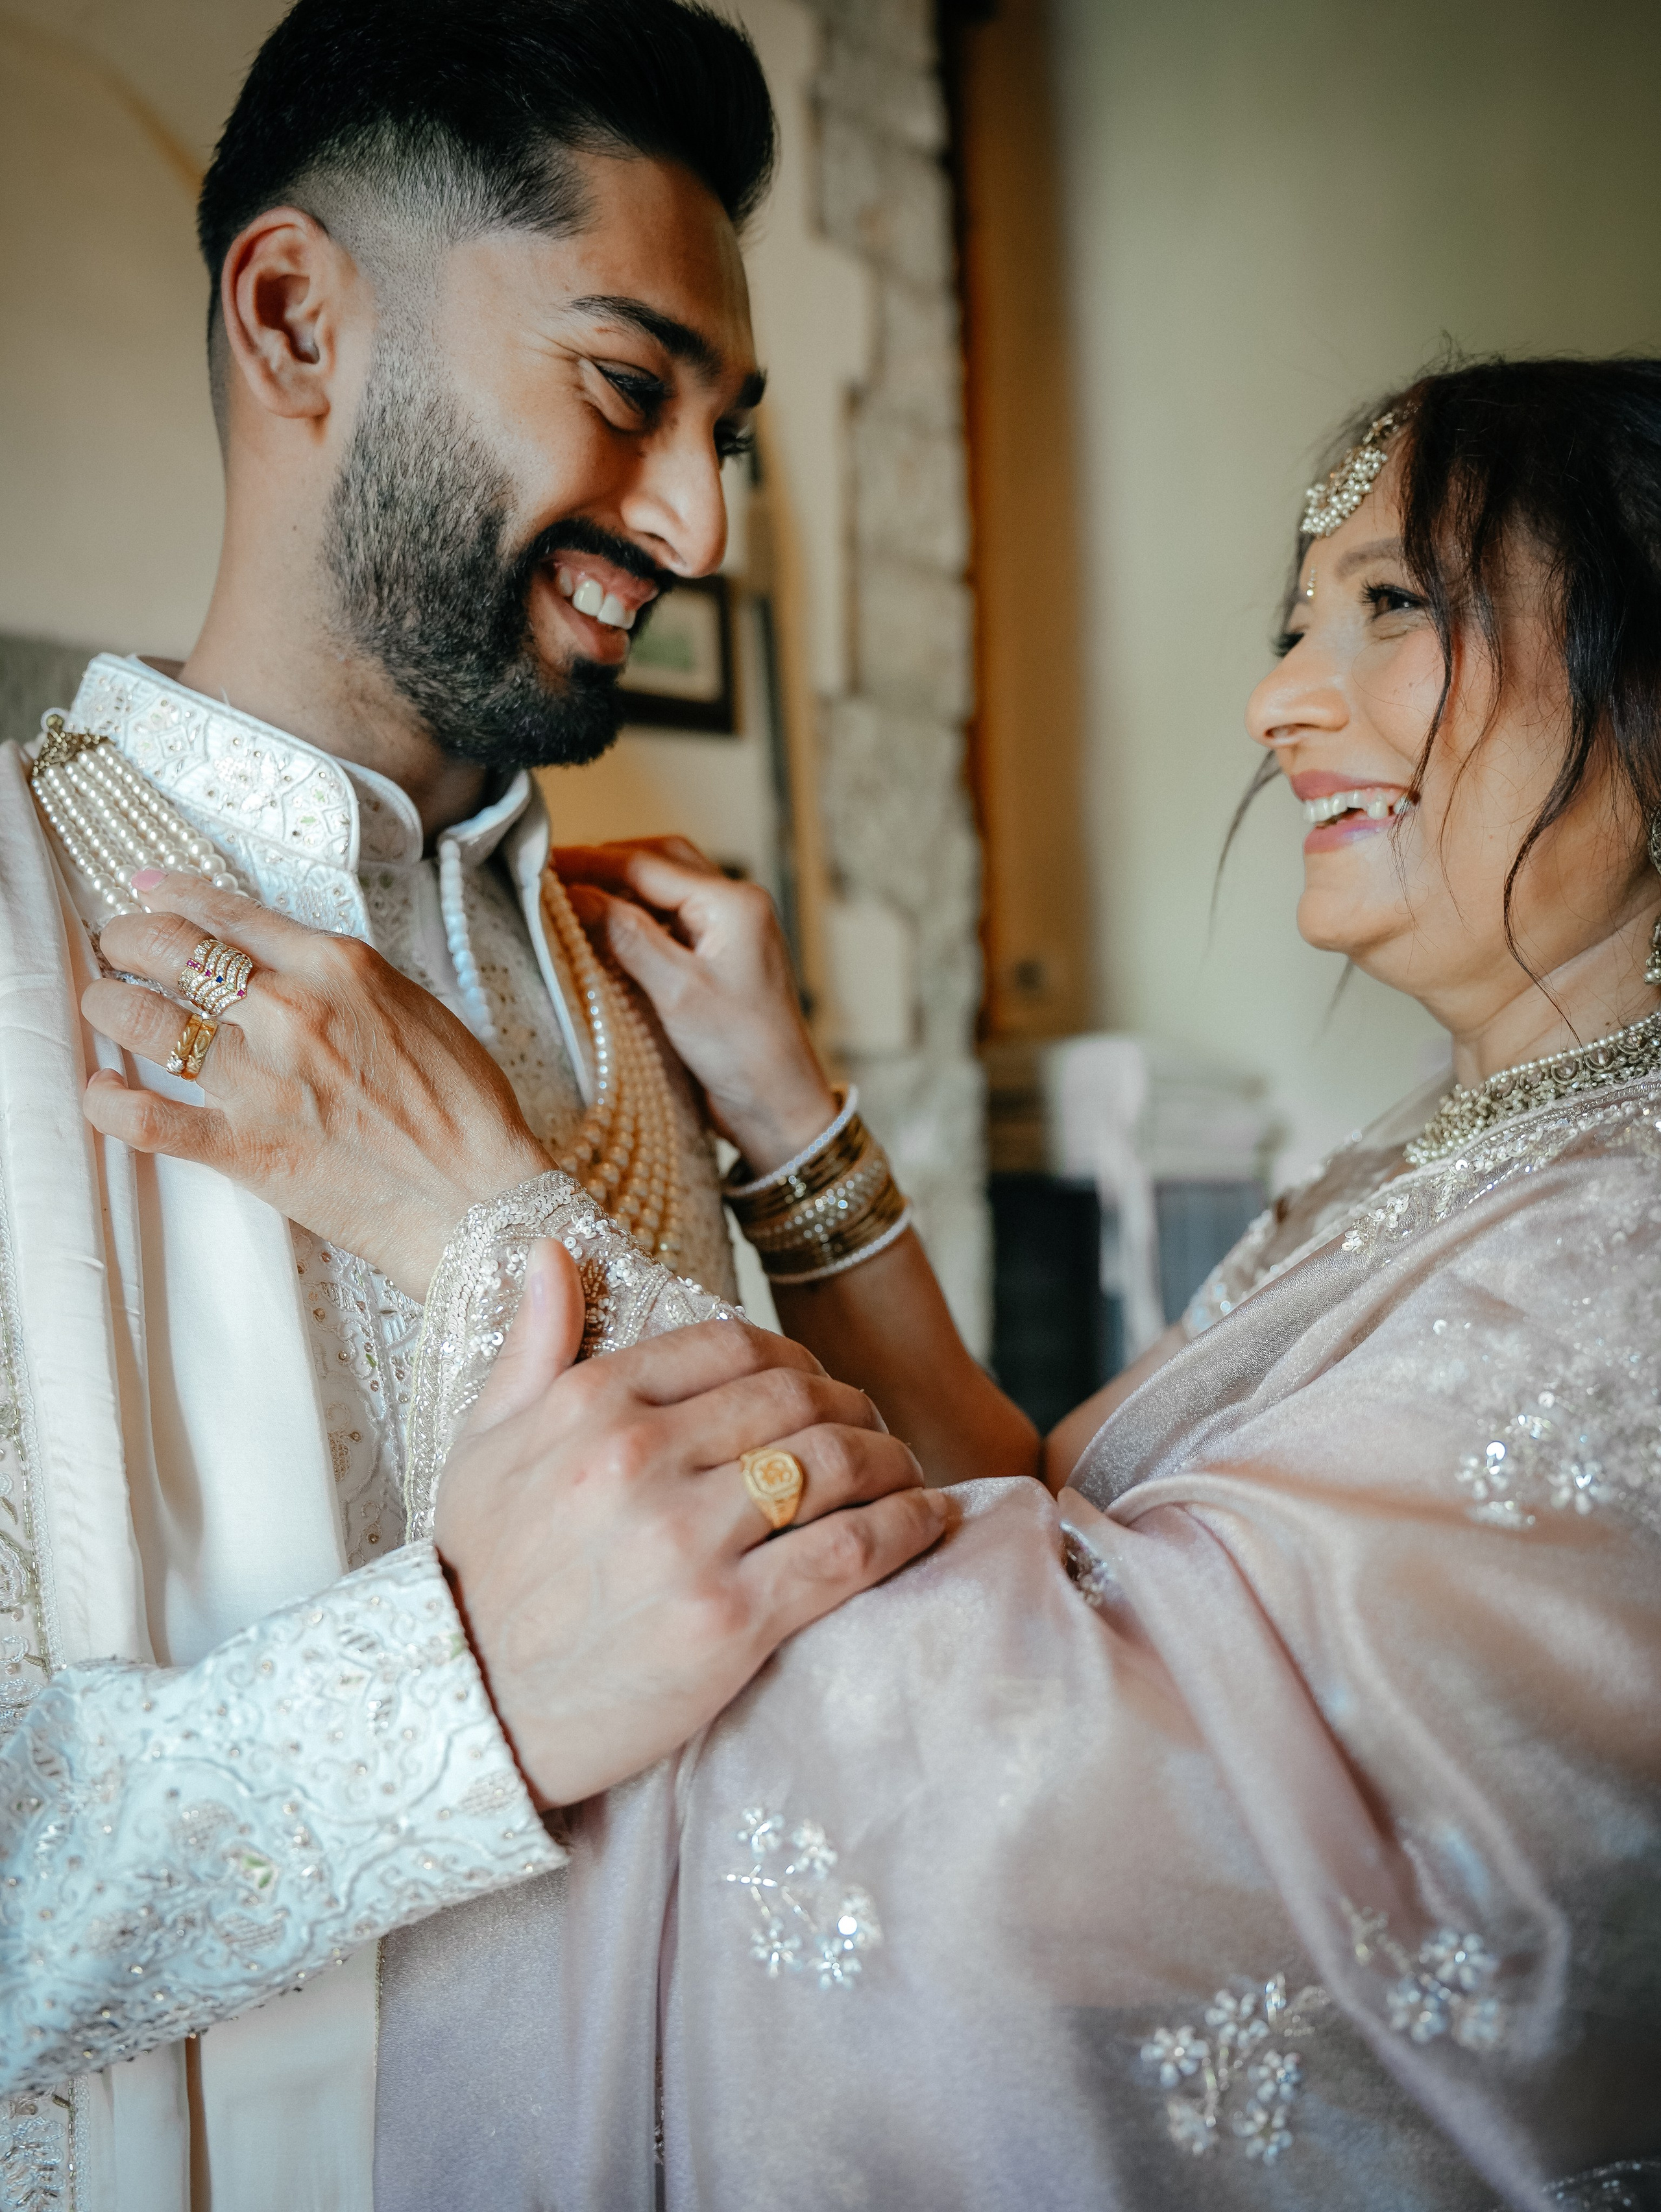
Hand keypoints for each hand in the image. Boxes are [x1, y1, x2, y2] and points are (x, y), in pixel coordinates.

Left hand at [79, 873, 549, 1297]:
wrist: (480, 1199)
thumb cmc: (467, 1111)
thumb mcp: (416, 1011)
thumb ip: (348, 983)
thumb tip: (293, 968)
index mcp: (338, 968)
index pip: (231, 914)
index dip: (176, 896)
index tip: (147, 890)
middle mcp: (290, 1012)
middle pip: (174, 951)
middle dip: (130, 939)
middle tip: (119, 947)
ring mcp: (262, 1081)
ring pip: (144, 1021)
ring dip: (109, 1004)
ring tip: (104, 1004)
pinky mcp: (246, 1149)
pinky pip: (146, 1118)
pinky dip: (108, 1101)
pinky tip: (100, 1090)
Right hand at [437, 1240, 953, 1805]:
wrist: (463, 1715)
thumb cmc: (477, 1578)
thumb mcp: (478, 1449)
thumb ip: (530, 1346)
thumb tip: (555, 1250)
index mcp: (590, 1405)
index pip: (733, 1344)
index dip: (795, 1358)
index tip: (816, 1386)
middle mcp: (641, 1459)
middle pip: (799, 1398)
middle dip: (855, 1409)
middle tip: (874, 1434)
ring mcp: (688, 1540)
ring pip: (837, 1464)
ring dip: (893, 1462)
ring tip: (906, 1476)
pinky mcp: (730, 1621)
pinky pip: (851, 1551)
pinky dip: (906, 1528)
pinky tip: (927, 1522)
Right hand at [554, 837, 837, 1172]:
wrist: (780, 1105)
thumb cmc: (744, 1052)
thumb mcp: (677, 991)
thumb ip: (626, 936)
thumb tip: (576, 894)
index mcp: (734, 903)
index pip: (647, 865)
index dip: (590, 862)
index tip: (541, 865)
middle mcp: (736, 907)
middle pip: (660, 862)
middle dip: (606, 863)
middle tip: (554, 874)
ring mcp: (730, 932)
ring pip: (666, 889)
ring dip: (621, 888)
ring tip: (573, 897)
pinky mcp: (720, 959)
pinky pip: (672, 921)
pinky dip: (637, 917)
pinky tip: (606, 930)